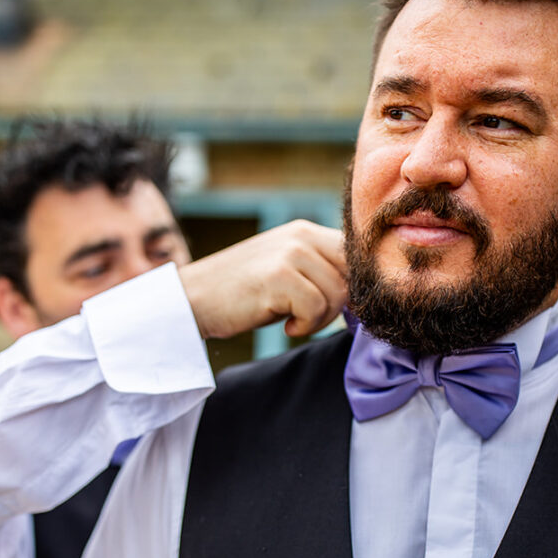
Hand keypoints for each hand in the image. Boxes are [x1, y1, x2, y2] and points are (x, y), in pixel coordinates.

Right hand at [178, 220, 345, 338]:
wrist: (193, 300)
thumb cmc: (242, 294)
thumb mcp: (286, 271)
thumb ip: (320, 271)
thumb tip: (364, 293)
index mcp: (305, 231)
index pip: (355, 257)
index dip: (353, 288)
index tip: (335, 309)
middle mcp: (301, 236)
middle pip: (353, 277)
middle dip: (338, 306)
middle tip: (309, 317)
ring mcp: (290, 254)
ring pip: (337, 295)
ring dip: (320, 319)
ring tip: (293, 320)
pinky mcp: (279, 277)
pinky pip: (317, 309)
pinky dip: (305, 326)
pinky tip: (284, 324)